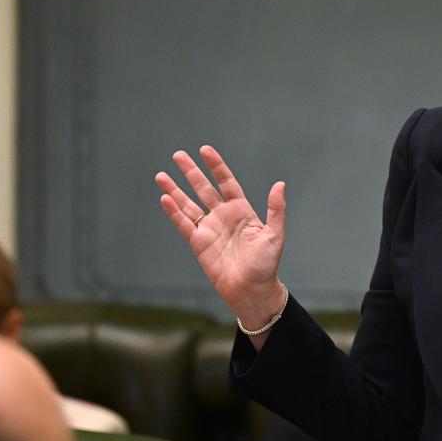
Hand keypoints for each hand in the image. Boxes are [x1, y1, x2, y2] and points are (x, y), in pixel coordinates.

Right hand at [155, 145, 287, 326]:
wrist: (251, 290)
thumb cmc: (266, 264)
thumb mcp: (274, 234)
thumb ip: (275, 209)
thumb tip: (280, 184)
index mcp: (242, 211)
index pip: (226, 182)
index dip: (216, 166)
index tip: (205, 150)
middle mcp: (223, 216)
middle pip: (203, 188)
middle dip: (191, 172)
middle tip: (178, 155)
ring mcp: (209, 229)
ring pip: (189, 204)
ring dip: (175, 190)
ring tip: (161, 175)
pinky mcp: (198, 243)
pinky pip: (184, 224)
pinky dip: (174, 212)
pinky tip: (165, 198)